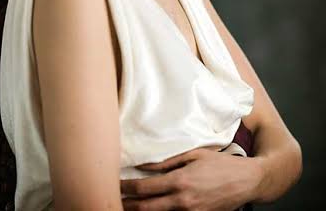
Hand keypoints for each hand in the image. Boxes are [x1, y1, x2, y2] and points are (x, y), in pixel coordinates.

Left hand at [121, 148, 260, 210]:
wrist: (247, 182)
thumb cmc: (220, 164)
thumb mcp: (193, 155)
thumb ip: (166, 161)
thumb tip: (143, 164)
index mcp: (179, 181)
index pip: (143, 188)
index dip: (125, 188)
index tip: (114, 183)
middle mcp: (183, 201)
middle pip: (145, 208)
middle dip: (127, 205)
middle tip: (113, 198)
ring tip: (127, 206)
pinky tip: (151, 209)